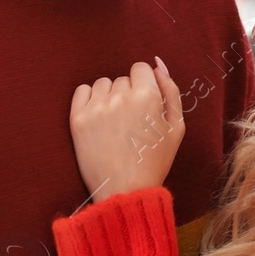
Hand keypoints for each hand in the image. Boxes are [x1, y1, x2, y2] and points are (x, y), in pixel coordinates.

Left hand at [71, 58, 185, 201]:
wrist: (125, 191)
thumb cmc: (154, 161)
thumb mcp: (176, 127)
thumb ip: (171, 91)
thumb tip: (158, 64)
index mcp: (147, 96)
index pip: (141, 68)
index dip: (144, 85)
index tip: (143, 104)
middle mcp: (121, 97)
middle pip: (122, 79)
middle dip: (128, 94)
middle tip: (130, 122)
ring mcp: (97, 107)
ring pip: (103, 84)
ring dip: (108, 96)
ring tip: (114, 123)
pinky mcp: (78, 119)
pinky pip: (81, 91)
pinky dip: (89, 99)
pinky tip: (98, 117)